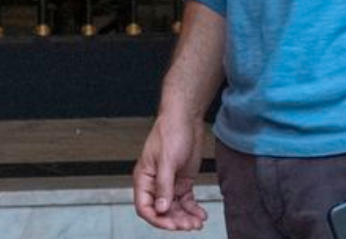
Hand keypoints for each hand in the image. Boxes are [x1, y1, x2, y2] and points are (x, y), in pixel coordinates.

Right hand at [132, 110, 209, 230]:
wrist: (186, 119)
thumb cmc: (170, 132)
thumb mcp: (167, 160)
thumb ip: (164, 186)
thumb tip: (161, 209)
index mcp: (144, 178)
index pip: (144, 207)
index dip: (156, 219)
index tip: (171, 225)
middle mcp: (156, 184)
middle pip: (162, 212)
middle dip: (175, 221)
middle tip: (188, 225)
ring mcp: (170, 184)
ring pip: (175, 209)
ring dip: (185, 218)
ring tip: (197, 222)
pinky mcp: (182, 182)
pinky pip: (186, 202)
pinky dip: (193, 210)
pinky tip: (201, 215)